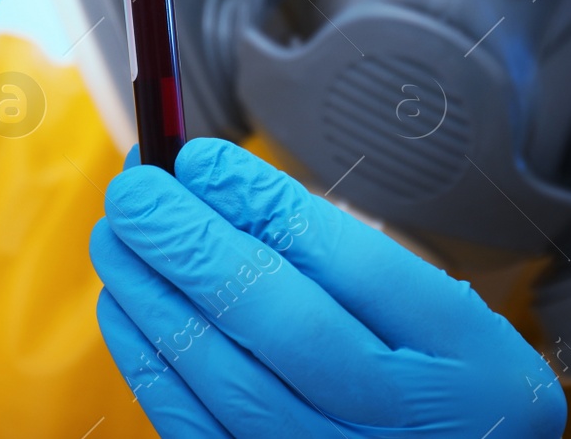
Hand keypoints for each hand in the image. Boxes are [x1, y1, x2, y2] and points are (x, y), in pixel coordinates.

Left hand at [90, 140, 565, 437]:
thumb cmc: (438, 376)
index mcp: (453, 349)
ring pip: (225, 378)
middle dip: (191, 244)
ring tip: (117, 234)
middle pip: (279, 320)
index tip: (200, 158)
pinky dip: (149, 363)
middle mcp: (395, 416)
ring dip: (155, 295)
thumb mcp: (431, 303)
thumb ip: (337, 248)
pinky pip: (197, 429)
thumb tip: (217, 179)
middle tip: (135, 189)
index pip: (347, 262)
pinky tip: (124, 306)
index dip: (262, 204)